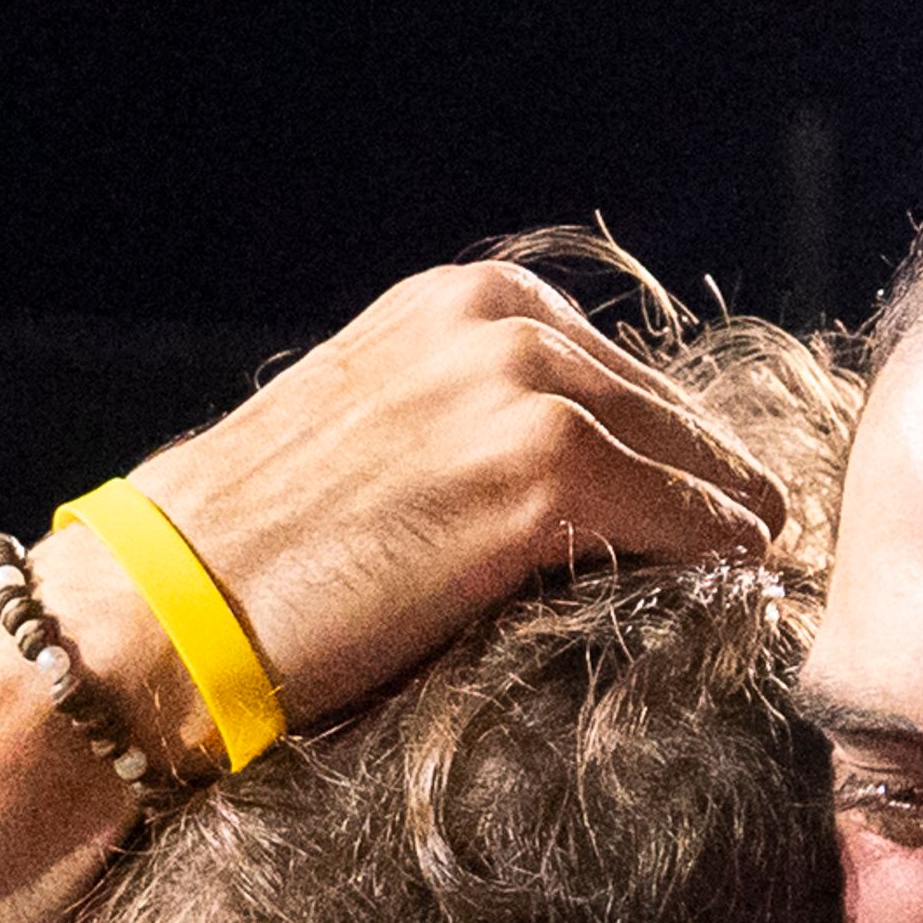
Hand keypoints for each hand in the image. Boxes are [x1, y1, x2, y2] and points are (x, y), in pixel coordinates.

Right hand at [33, 258, 788, 775]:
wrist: (171, 605)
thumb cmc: (262, 553)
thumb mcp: (383, 437)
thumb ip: (476, 428)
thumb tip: (580, 490)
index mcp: (469, 302)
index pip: (631, 378)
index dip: (675, 463)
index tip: (705, 531)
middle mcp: (506, 323)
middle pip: (681, 420)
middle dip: (715, 503)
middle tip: (751, 576)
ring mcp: (527, 394)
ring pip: (700, 476)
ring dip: (725, 547)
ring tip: (741, 608)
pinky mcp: (544, 481)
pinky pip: (690, 533)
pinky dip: (717, 579)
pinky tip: (723, 621)